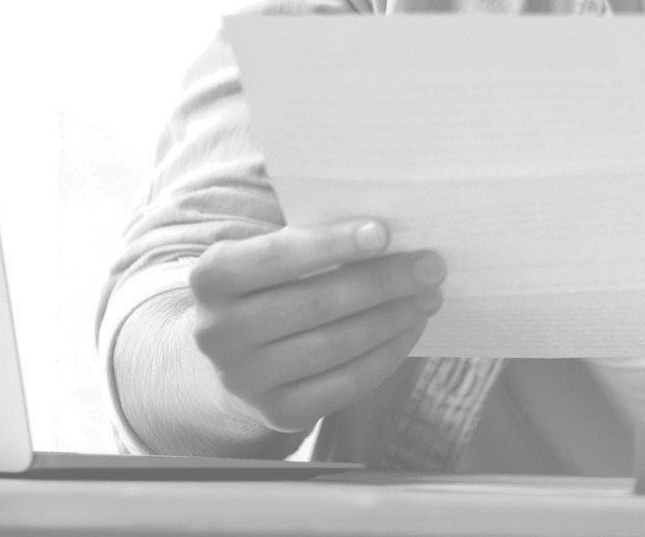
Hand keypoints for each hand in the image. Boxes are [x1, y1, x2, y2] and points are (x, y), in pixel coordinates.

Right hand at [187, 220, 443, 435]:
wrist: (237, 353)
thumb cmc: (273, 282)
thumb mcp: (272, 254)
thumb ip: (313, 238)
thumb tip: (388, 231)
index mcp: (212, 277)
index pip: (279, 256)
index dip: (333, 244)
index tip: (385, 233)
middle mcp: (217, 332)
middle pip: (315, 304)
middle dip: (382, 282)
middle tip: (432, 266)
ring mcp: (244, 379)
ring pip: (334, 346)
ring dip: (391, 318)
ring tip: (429, 296)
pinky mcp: (276, 413)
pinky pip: (343, 385)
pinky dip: (385, 355)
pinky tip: (410, 329)